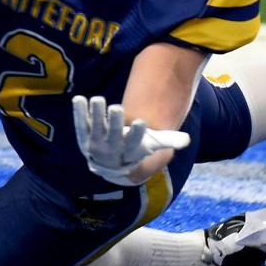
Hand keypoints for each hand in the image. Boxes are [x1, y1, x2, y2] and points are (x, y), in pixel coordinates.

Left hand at [72, 95, 190, 185]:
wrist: (110, 166)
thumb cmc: (134, 150)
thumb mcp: (151, 146)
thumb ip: (167, 141)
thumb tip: (186, 140)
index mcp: (129, 154)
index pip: (133, 145)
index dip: (136, 134)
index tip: (140, 122)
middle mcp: (111, 152)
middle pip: (113, 136)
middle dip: (114, 122)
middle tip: (116, 108)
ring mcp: (95, 145)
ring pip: (95, 130)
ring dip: (95, 115)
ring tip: (97, 99)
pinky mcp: (84, 137)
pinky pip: (80, 125)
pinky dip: (79, 113)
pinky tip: (79, 99)